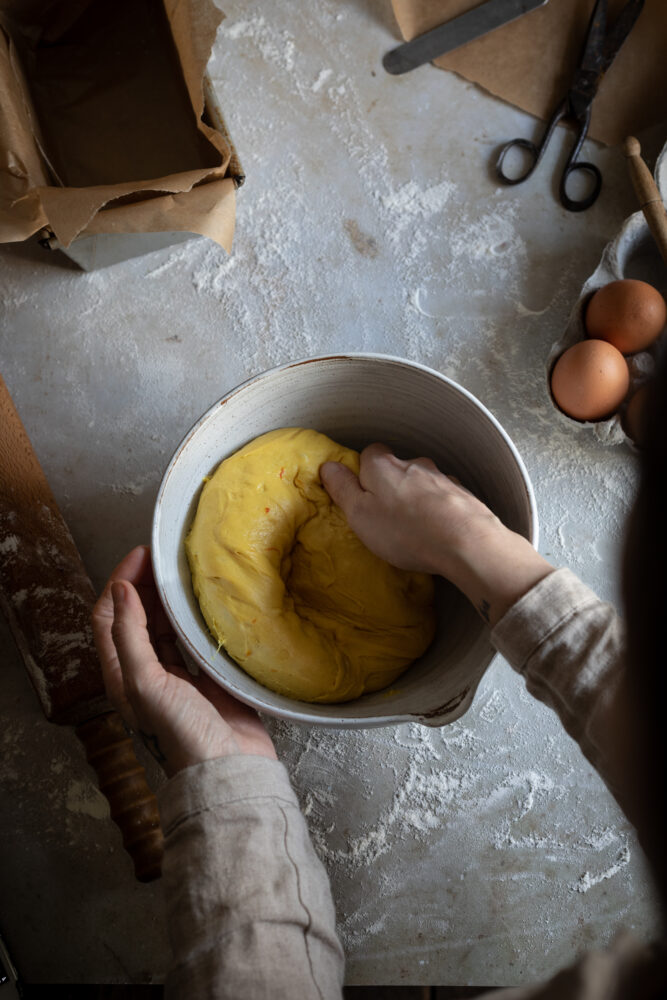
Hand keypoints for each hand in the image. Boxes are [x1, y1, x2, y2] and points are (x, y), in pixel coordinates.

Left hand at [91, 546, 275, 775]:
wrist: (229, 770)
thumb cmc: (183, 734)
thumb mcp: (146, 683)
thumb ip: (130, 635)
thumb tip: (120, 588)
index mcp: (122, 674)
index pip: (109, 616)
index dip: (120, 581)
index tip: (142, 555)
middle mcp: (146, 673)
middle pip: (138, 617)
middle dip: (146, 584)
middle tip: (165, 557)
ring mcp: (178, 676)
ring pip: (167, 626)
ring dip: (171, 599)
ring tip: (186, 572)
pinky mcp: (208, 679)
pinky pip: (197, 640)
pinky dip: (198, 619)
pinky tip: (209, 603)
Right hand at [321, 444, 552, 626]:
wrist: (466, 542)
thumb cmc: (406, 531)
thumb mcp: (360, 515)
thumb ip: (343, 489)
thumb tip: (328, 466)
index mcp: (383, 465)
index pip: (368, 454)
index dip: (363, 472)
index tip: (361, 494)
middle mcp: (413, 463)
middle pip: (396, 468)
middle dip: (391, 486)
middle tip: (386, 516)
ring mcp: (441, 477)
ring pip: (421, 482)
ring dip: (416, 497)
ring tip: (414, 527)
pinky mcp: (462, 494)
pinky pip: (443, 497)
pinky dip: (438, 507)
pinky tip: (438, 529)